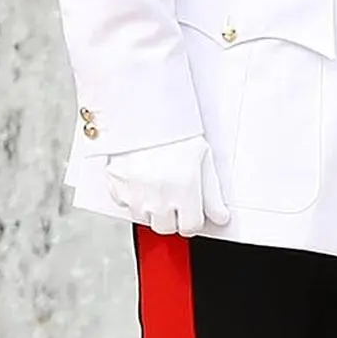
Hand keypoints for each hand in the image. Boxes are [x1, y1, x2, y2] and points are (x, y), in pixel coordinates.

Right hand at [105, 136, 230, 234]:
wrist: (142, 109)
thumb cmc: (174, 130)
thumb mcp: (203, 158)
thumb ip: (212, 194)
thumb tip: (220, 218)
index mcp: (184, 189)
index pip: (190, 227)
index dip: (192, 218)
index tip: (191, 209)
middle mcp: (158, 196)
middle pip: (165, 228)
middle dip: (172, 216)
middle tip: (173, 195)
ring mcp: (134, 193)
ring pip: (143, 218)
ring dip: (151, 208)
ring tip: (156, 183)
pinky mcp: (116, 186)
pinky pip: (123, 204)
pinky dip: (131, 197)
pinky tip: (140, 179)